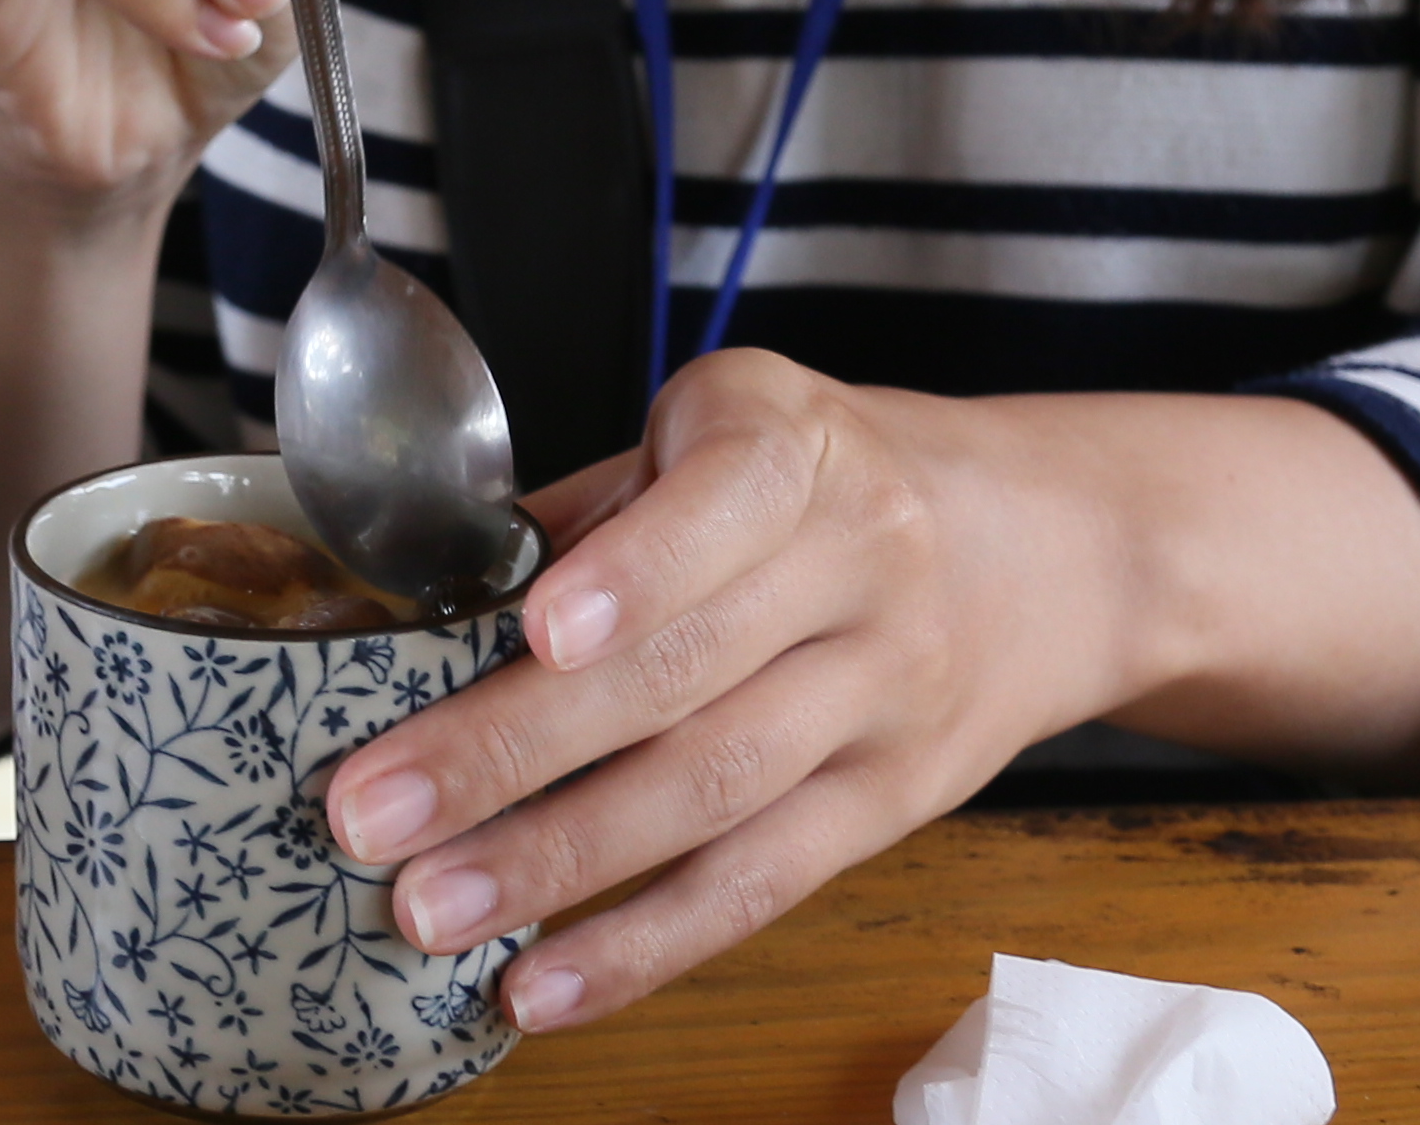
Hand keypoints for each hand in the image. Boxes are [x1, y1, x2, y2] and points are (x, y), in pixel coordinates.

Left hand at [312, 354, 1091, 1033]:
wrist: (1046, 548)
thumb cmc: (823, 480)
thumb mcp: (717, 433)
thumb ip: (584, 509)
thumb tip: (408, 603)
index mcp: (796, 448)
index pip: (723, 504)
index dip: (634, 571)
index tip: (536, 631)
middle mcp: (859, 568)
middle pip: (685, 675)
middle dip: (514, 751)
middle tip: (372, 808)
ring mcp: (886, 697)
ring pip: (714, 794)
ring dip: (556, 865)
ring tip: (426, 910)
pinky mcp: (893, 806)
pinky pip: (762, 884)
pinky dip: (644, 946)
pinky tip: (541, 986)